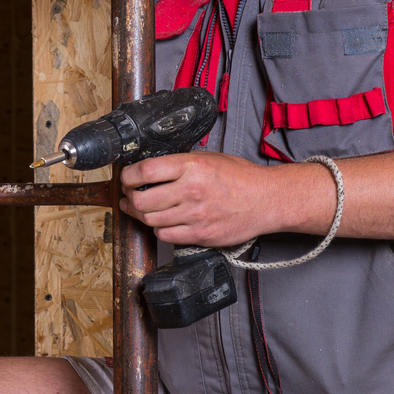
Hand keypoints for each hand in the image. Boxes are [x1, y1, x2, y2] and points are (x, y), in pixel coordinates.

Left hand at [118, 152, 330, 247]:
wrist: (267, 200)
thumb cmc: (241, 177)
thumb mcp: (209, 158)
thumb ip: (180, 163)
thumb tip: (151, 169)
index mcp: (192, 166)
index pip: (145, 171)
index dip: (128, 176)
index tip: (126, 177)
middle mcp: (191, 190)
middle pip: (142, 200)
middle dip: (128, 197)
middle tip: (127, 194)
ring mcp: (195, 216)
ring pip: (150, 220)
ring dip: (139, 215)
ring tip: (137, 208)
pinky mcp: (201, 235)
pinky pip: (166, 236)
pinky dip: (158, 229)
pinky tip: (160, 222)